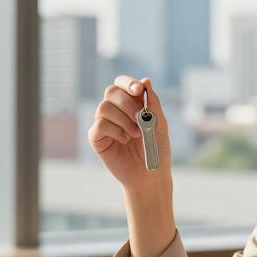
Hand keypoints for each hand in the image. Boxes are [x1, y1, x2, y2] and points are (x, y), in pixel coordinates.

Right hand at [89, 76, 172, 195]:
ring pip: (104, 107)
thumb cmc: (156, 150)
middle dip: (127, 102)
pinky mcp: (96, 138)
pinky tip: (125, 140)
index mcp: (130, 104)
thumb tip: (146, 80)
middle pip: (111, 91)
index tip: (139, 90)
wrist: (150, 175)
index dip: (128, 83)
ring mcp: (104, 124)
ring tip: (136, 134)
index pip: (121, 84)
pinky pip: (100, 125)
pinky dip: (115, 130)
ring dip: (123, 119)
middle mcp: (114, 111)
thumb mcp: (159, 124)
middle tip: (140, 118)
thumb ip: (153, 103)